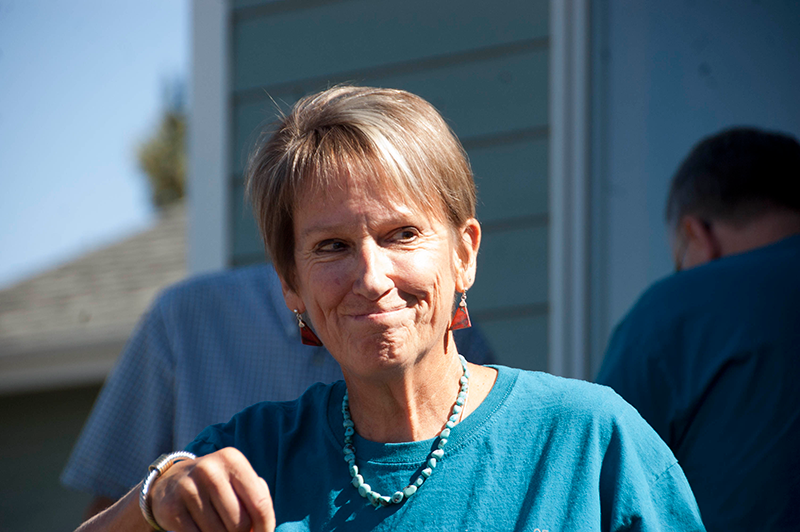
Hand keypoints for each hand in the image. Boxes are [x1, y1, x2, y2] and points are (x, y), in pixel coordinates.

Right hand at [149, 447, 274, 531]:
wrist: (170, 482)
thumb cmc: (216, 486)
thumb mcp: (238, 481)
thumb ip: (257, 499)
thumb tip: (265, 530)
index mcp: (232, 460)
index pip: (259, 503)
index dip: (265, 527)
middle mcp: (210, 470)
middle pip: (239, 523)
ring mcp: (188, 488)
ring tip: (218, 528)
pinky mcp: (172, 507)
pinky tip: (202, 530)